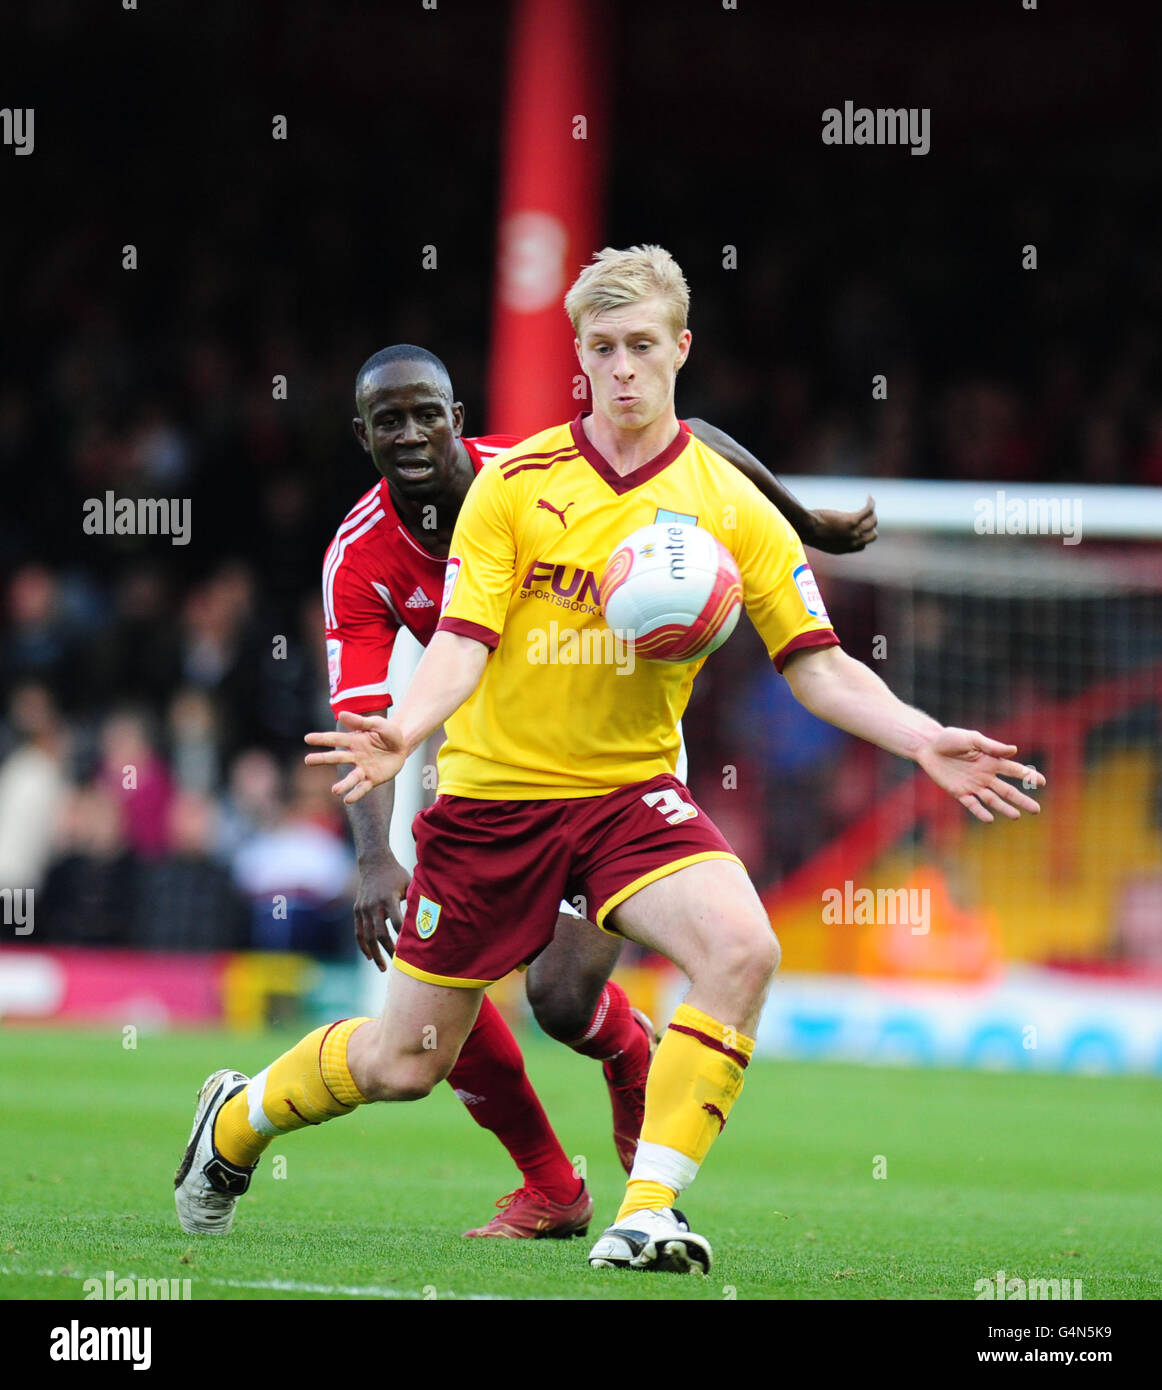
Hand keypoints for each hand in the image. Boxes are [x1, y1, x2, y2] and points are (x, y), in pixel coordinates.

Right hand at [304, 710, 407, 802]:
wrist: (403, 746)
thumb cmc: (388, 733)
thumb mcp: (377, 724)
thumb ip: (361, 722)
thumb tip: (341, 714)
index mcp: (354, 740)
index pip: (336, 739)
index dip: (322, 738)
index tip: (307, 739)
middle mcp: (355, 756)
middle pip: (337, 757)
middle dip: (323, 759)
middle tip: (308, 761)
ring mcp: (363, 768)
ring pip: (351, 778)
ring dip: (343, 785)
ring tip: (335, 791)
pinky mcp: (373, 779)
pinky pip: (363, 787)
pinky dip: (356, 793)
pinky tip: (348, 799)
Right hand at [353, 856, 411, 971]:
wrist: (374, 863)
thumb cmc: (397, 875)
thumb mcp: (409, 884)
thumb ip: (416, 901)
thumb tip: (430, 919)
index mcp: (389, 898)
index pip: (397, 923)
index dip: (403, 938)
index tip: (411, 951)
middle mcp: (374, 905)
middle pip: (381, 934)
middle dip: (389, 951)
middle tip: (398, 964)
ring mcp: (363, 909)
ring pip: (368, 937)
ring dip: (375, 954)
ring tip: (383, 968)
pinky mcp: (357, 910)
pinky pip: (359, 932)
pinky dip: (363, 946)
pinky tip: (370, 957)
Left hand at [808, 496, 876, 552]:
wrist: (806, 528)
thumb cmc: (809, 531)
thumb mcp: (821, 540)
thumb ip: (830, 539)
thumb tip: (830, 533)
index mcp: (844, 549)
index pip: (862, 546)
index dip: (863, 537)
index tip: (860, 528)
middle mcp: (852, 542)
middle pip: (872, 535)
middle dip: (871, 526)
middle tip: (868, 516)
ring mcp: (853, 532)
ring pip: (872, 522)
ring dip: (872, 513)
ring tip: (869, 505)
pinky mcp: (852, 520)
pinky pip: (868, 511)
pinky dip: (871, 504)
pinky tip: (869, 498)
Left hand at [915, 727, 1045, 822]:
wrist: (928, 746)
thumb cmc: (950, 738)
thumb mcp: (971, 738)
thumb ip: (991, 746)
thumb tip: (1014, 750)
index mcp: (991, 761)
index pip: (1014, 770)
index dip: (1027, 776)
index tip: (1042, 782)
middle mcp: (985, 775)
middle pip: (1007, 790)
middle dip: (1021, 799)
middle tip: (1036, 810)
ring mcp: (973, 785)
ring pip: (992, 799)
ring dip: (1004, 808)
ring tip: (1016, 816)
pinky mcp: (959, 792)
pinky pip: (972, 804)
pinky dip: (980, 812)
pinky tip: (990, 819)